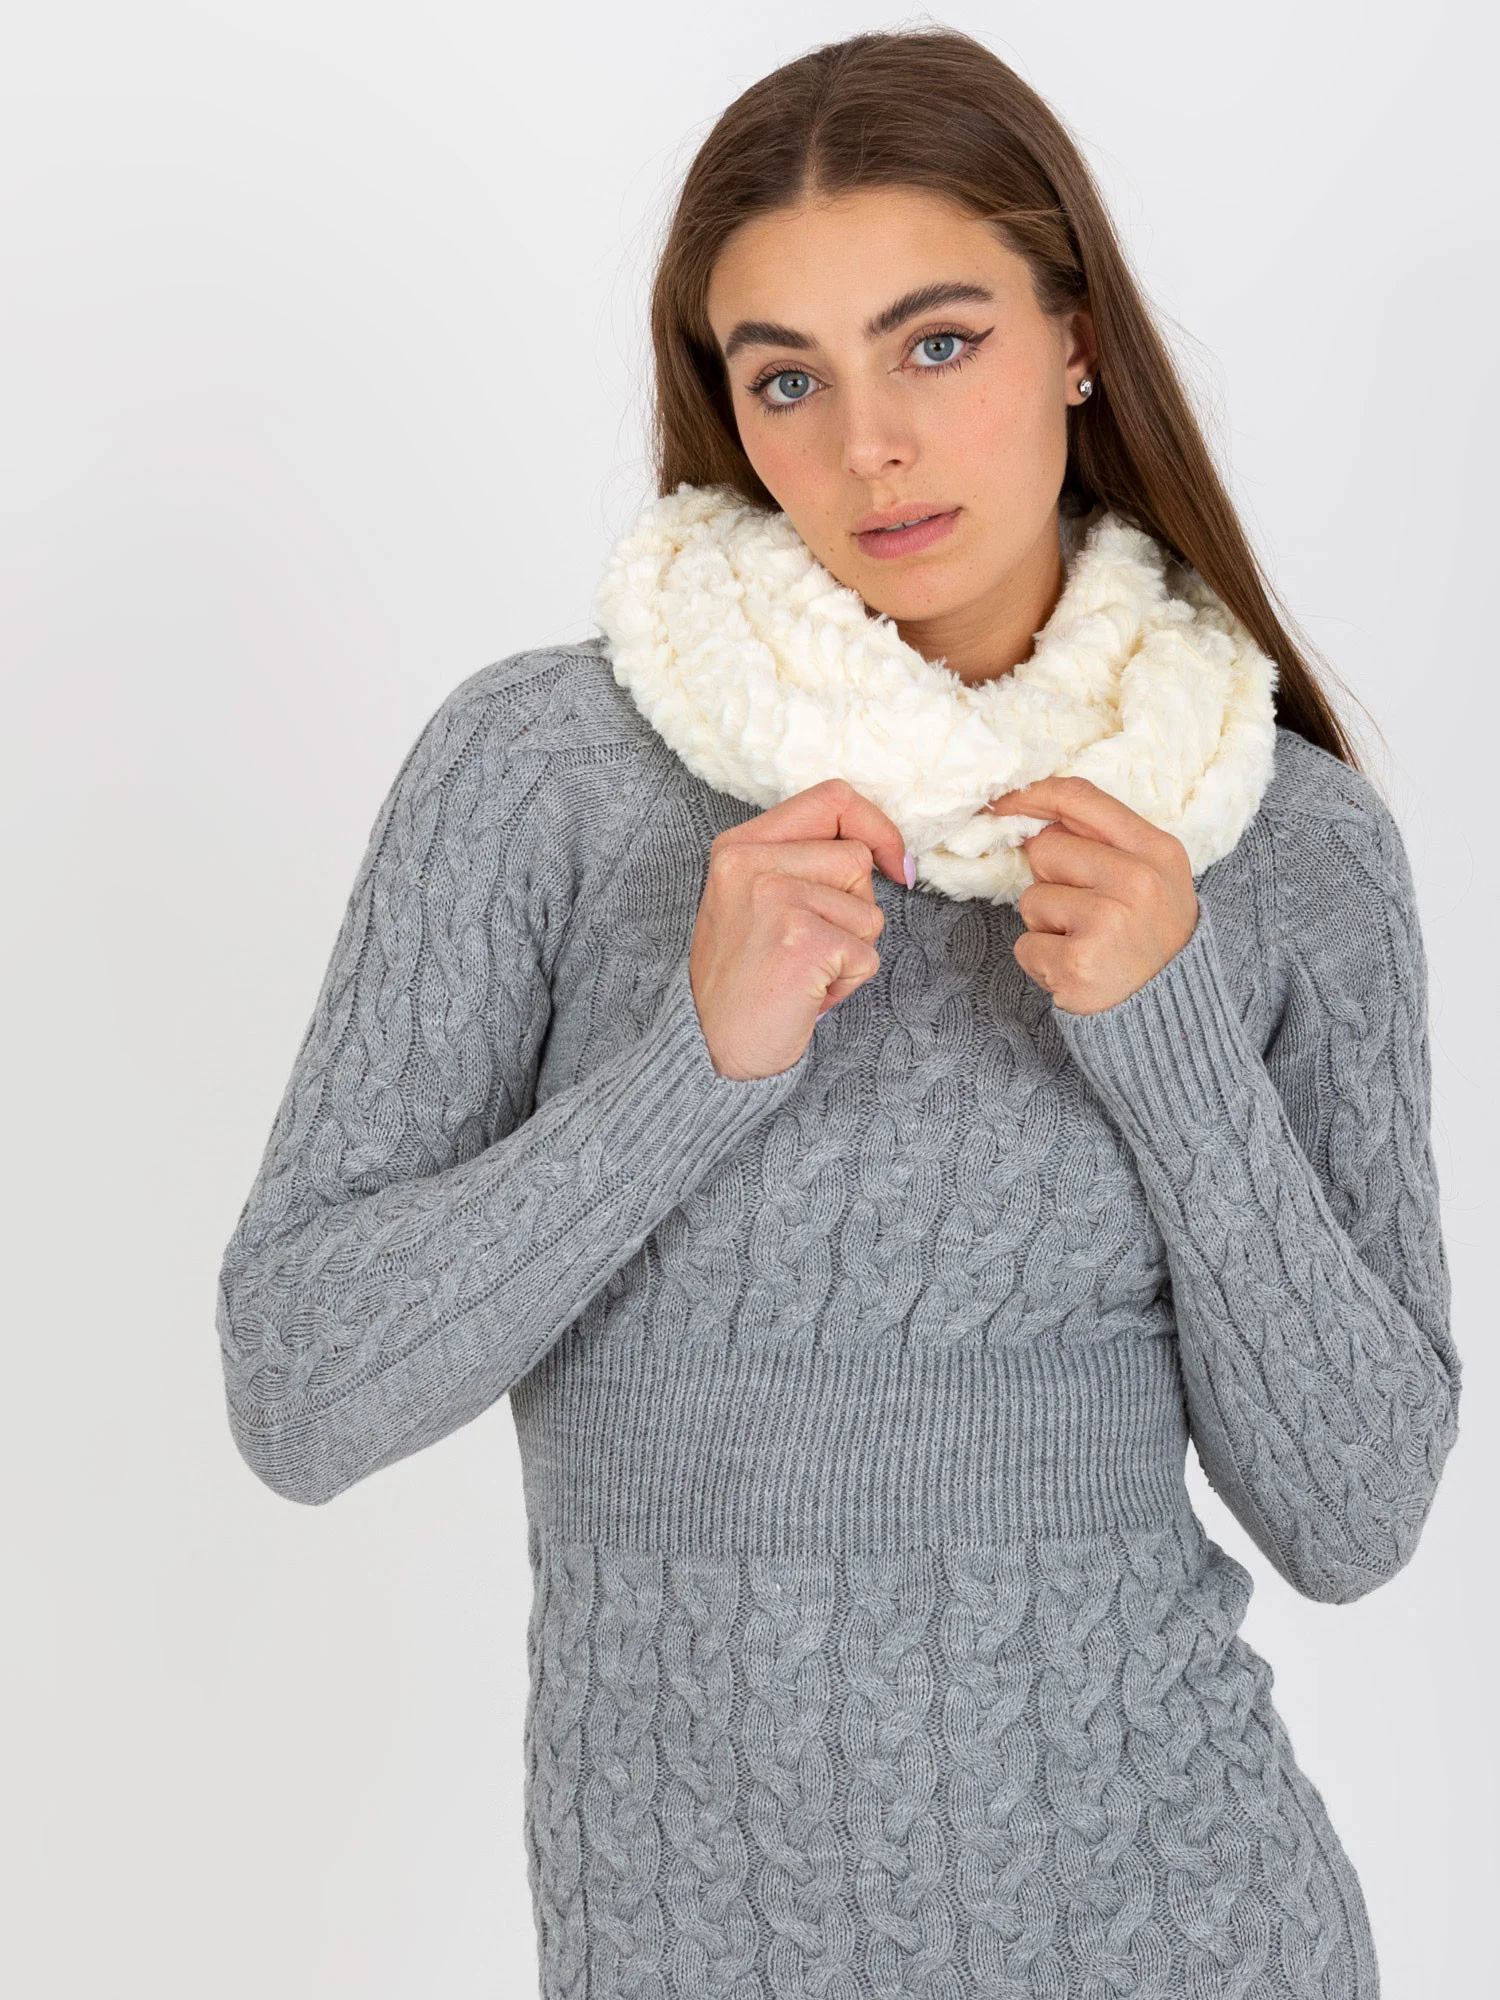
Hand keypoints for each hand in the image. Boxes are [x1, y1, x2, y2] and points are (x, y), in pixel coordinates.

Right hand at [689, 778, 908, 1078]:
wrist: (710, 1048)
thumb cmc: (744, 978)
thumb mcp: (754, 899)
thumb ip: (800, 861)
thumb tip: (879, 849)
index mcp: (739, 845)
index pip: (832, 798)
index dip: (876, 827)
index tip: (895, 863)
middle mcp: (750, 863)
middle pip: (856, 859)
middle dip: (854, 908)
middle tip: (811, 945)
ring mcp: (775, 899)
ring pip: (868, 909)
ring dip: (851, 949)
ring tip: (805, 971)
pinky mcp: (803, 940)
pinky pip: (867, 954)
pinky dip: (848, 982)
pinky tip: (807, 993)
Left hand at [983, 775, 1197, 1014]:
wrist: (1168, 1009)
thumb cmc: (1150, 936)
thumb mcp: (1152, 875)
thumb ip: (1103, 842)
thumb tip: (1038, 822)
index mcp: (1156, 850)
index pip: (1081, 798)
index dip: (1032, 795)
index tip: (1004, 803)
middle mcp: (1136, 881)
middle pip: (1046, 849)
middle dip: (1051, 880)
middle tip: (1085, 911)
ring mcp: (1107, 922)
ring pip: (1032, 899)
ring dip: (1047, 925)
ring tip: (1085, 942)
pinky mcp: (1077, 962)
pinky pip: (1025, 945)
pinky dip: (1041, 961)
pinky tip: (1075, 968)